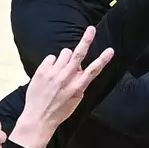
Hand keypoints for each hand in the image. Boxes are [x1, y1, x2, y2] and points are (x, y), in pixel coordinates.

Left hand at [13, 26, 114, 147]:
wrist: (37, 118)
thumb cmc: (59, 110)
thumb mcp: (76, 99)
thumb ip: (80, 82)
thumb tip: (80, 68)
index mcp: (77, 87)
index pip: (93, 70)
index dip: (103, 59)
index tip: (111, 50)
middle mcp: (65, 78)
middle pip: (78, 54)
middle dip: (86, 40)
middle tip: (91, 29)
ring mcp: (52, 74)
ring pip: (64, 53)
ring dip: (66, 58)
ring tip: (61, 68)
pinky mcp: (41, 72)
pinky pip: (51, 57)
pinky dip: (53, 63)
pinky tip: (51, 72)